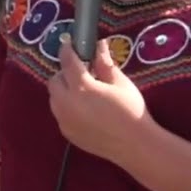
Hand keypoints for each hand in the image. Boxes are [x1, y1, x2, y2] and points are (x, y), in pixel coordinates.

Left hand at [47, 33, 149, 163]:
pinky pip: (60, 114)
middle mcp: (67, 104)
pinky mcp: (67, 133)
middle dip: (65, 74)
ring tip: (84, 93)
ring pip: (55, 98)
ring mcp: (64, 121)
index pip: (67, 62)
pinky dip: (67, 108)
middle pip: (55, 81)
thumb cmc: (131, 110)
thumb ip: (105, 64)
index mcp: (81, 88)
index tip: (68, 44)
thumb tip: (99, 46)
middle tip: (83, 73)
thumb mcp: (120, 83)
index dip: (67, 50)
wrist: (135, 146)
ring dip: (64, 91)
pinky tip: (85, 111)